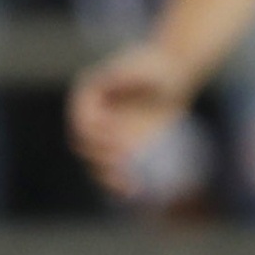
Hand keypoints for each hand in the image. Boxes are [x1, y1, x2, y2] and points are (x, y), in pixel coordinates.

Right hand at [66, 42, 193, 198]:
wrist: (172, 71)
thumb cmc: (159, 65)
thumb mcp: (146, 66)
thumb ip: (128, 75)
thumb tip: (113, 80)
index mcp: (87, 94)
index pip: (81, 121)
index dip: (96, 136)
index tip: (120, 144)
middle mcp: (90, 115)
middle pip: (84, 144)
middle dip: (100, 156)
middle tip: (123, 163)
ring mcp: (103, 130)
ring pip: (94, 161)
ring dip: (105, 176)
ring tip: (125, 186)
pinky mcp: (118, 142)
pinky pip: (112, 165)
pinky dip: (119, 178)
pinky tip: (134, 189)